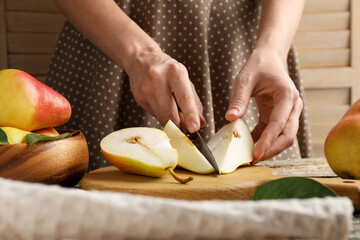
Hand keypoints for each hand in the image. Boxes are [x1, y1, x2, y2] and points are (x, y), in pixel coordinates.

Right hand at [127, 49, 204, 131]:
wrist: (141, 59)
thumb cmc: (167, 70)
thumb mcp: (184, 79)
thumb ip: (194, 102)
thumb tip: (200, 123)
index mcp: (175, 72)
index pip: (184, 97)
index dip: (190, 115)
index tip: (194, 128)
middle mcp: (158, 79)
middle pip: (168, 112)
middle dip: (178, 127)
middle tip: (186, 134)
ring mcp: (146, 89)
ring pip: (161, 117)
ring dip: (170, 123)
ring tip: (175, 118)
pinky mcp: (139, 98)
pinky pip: (154, 115)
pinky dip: (161, 116)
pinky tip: (161, 106)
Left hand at [225, 49, 302, 163]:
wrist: (268, 60)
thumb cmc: (257, 67)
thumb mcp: (244, 80)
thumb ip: (238, 99)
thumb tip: (230, 119)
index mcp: (286, 95)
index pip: (279, 124)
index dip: (268, 141)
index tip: (255, 154)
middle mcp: (293, 105)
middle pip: (288, 135)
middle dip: (272, 150)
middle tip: (252, 160)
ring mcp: (289, 112)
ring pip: (285, 137)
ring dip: (270, 148)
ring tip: (250, 157)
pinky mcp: (281, 116)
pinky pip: (275, 132)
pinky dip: (264, 141)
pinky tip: (249, 146)